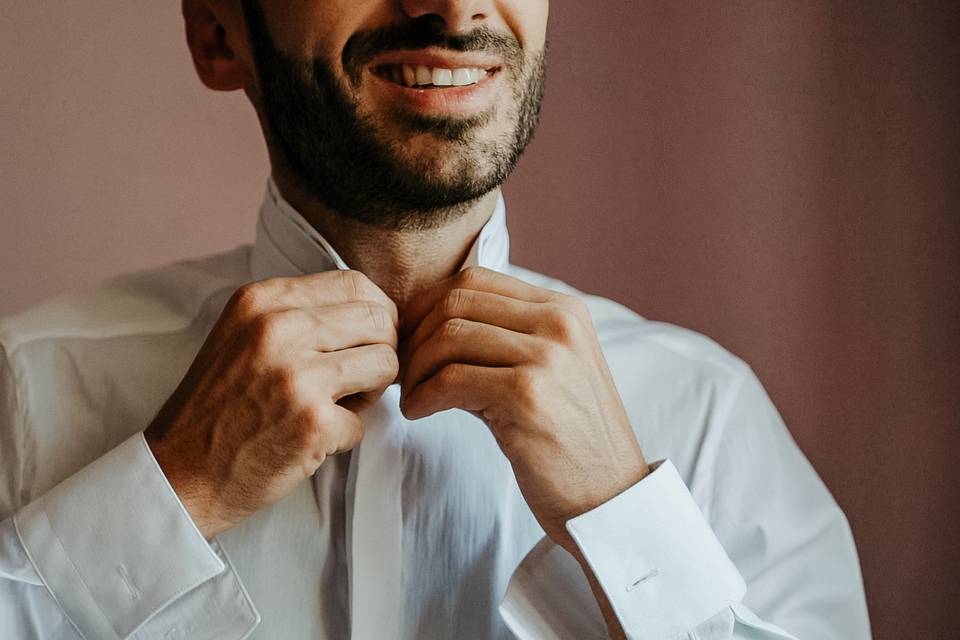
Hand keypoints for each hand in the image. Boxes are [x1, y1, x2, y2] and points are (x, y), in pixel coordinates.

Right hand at [144, 270, 398, 537]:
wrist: (180, 474)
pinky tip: (313, 440)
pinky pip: (365, 421)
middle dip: (381, 350)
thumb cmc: (219, 406)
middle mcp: (280, 329)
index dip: (375, 313)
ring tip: (338, 405)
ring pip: (385, 364)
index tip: (368, 339)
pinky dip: (346, 435)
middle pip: (379, 321)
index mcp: (263, 300)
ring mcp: (298, 376)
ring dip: (371, 391)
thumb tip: (373, 307)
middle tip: (357, 379)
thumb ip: (298, 312)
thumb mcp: (244, 334)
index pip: (354, 283)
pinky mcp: (313, 423)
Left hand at [399, 267, 649, 553]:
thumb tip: (425, 327)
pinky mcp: (529, 395)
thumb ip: (500, 341)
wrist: (610, 497)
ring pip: (449, 337)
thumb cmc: (569, 439)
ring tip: (412, 396)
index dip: (428, 307)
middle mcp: (559, 323)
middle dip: (416, 335)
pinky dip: (423, 396)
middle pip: (457, 302)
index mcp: (564, 309)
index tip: (411, 341)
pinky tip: (419, 413)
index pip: (474, 280)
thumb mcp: (547, 371)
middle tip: (404, 370)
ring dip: (415, 369)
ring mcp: (547, 357)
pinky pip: (451, 380)